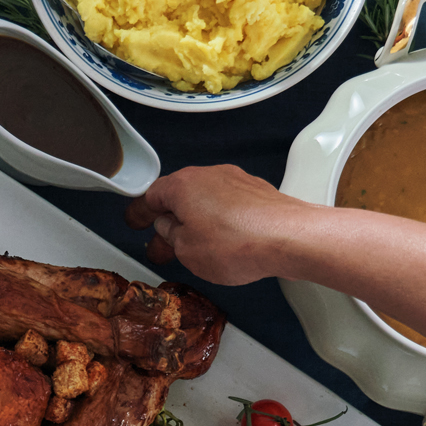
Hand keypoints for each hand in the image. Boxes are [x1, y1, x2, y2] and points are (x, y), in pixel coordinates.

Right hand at [124, 165, 324, 286]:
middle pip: (180, 196)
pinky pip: (229, 205)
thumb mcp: (187, 250)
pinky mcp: (258, 192)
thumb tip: (169, 228)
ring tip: (196, 248)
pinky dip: (221, 221)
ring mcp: (236, 181)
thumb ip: (171, 237)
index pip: (151, 196)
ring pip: (206, 200)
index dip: (140, 213)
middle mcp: (209, 175)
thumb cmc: (238, 242)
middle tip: (162, 244)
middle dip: (170, 221)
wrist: (290, 237)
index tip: (135, 222)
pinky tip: (224, 242)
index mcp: (182, 185)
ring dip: (197, 221)